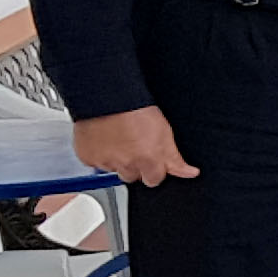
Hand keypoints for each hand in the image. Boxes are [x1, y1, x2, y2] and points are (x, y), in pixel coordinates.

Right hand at [74, 106, 197, 186]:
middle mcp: (127, 165)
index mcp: (148, 161)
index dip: (154, 170)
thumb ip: (174, 159)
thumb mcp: (165, 134)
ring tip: (118, 139)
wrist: (109, 96)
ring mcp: (105, 162)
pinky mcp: (87, 156)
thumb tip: (190, 173)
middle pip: (132, 176)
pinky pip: (94, 162)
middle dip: (135, 166)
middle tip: (134, 147)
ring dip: (116, 159)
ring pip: (113, 170)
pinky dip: (98, 154)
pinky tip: (104, 139)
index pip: (154, 180)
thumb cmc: (137, 109)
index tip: (152, 161)